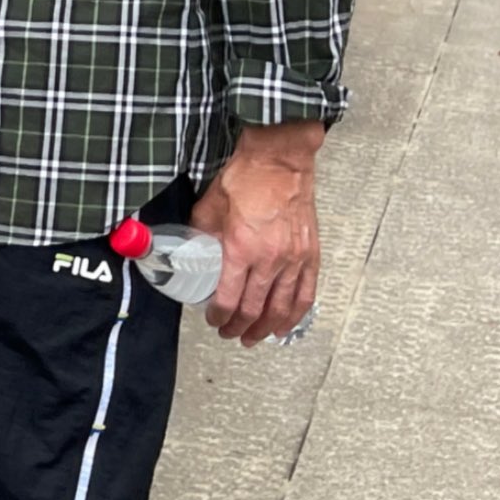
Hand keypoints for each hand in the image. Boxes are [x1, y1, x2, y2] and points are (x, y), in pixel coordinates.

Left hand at [191, 123, 324, 344]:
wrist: (280, 161)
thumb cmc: (245, 179)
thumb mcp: (209, 207)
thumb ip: (200, 236)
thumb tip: (190, 252)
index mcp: (240, 249)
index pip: (228, 298)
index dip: (219, 316)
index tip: (213, 320)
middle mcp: (269, 260)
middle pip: (254, 309)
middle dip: (239, 327)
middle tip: (229, 334)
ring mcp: (292, 260)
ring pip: (280, 308)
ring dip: (265, 328)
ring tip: (253, 338)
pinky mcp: (309, 255)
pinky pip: (305, 295)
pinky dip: (294, 315)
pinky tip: (285, 326)